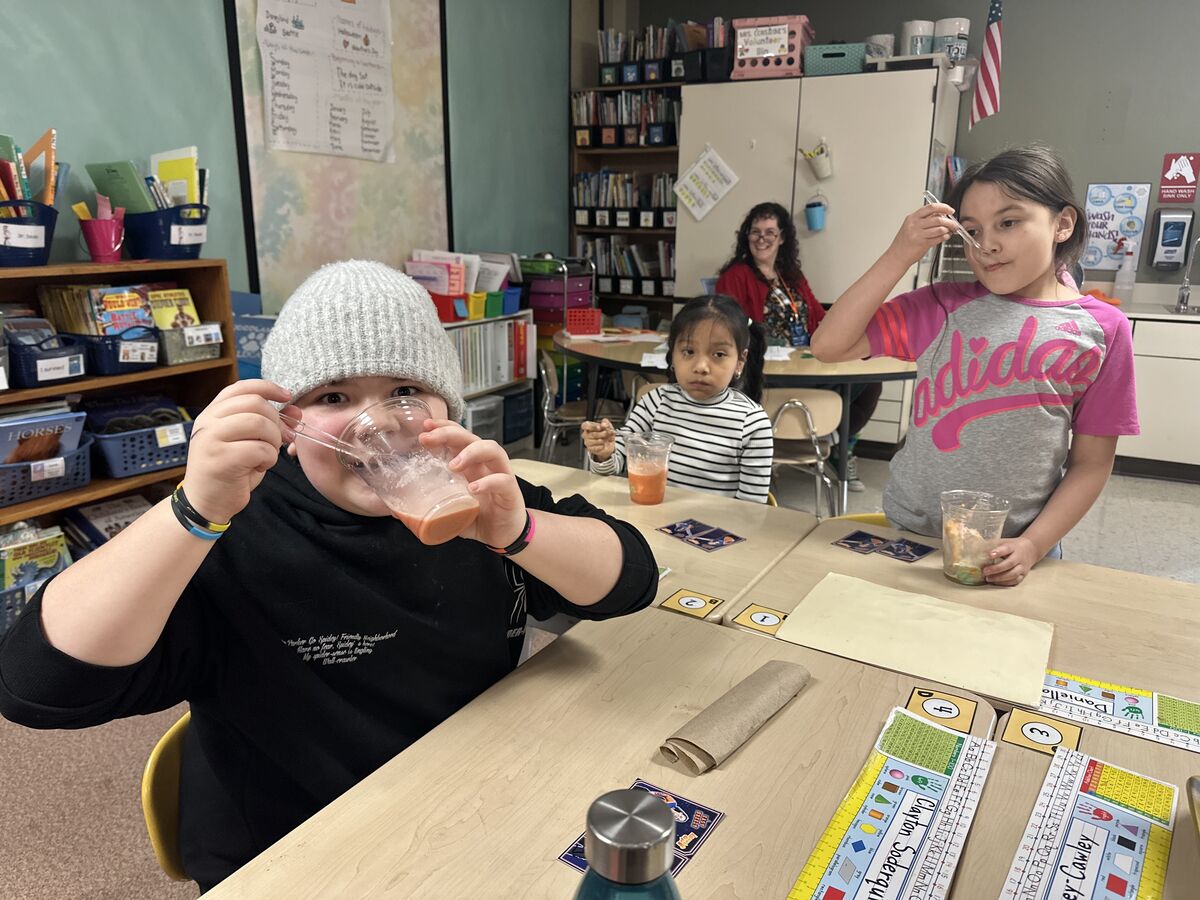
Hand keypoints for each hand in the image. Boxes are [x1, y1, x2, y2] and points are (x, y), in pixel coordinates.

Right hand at [182, 380, 294, 523]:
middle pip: (255, 403)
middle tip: (280, 439)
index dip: (268, 387)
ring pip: (258, 423)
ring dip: (273, 440)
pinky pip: (259, 449)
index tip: (287, 396)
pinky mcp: (220, 459)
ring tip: (267, 455)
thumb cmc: (230, 471)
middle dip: (276, 421)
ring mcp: (211, 439)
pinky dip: (268, 458)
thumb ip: (268, 423)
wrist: (207, 502)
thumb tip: (295, 410)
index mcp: (212, 413)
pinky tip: (260, 467)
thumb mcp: (249, 441)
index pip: (241, 387)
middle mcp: (208, 422)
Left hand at [420, 419, 525, 547]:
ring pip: (492, 450)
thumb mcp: (450, 509)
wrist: (505, 534)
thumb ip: (428, 506)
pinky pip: (502, 480)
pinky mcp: (510, 492)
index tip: (425, 425)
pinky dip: (488, 482)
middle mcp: (486, 465)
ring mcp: (500, 476)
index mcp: (471, 464)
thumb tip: (396, 511)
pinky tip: (473, 489)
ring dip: (471, 452)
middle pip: (471, 438)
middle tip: (428, 438)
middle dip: (449, 434)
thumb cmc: (478, 517)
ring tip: (453, 464)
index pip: (459, 436)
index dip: (444, 427)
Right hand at [581, 418, 614, 460]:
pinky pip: (596, 447)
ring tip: (606, 439)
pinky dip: (602, 446)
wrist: (609, 444)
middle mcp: (586, 434)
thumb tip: (603, 424)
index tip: (599, 427)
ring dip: (602, 440)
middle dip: (601, 433)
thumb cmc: (606, 433)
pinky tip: (604, 444)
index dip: (592, 426)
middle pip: (591, 434)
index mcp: (588, 427)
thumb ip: (606, 422)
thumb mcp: (608, 426)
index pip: (584, 425)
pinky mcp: (590, 449)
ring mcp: (587, 442)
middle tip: (607, 433)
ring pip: (594, 441)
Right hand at [887, 203, 954, 267]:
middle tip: (954, 223)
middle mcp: (914, 224)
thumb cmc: (904, 243)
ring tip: (950, 231)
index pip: (931, 207)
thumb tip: (941, 216)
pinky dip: (944, 237)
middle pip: (937, 218)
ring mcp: (917, 234)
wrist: (896, 256)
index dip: (943, 207)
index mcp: (912, 218)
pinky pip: (937, 238)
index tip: (950, 210)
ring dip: (948, 229)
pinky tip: (945, 237)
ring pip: (939, 228)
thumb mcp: (911, 227)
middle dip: (949, 221)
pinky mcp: (922, 243)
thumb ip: (924, 220)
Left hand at [982, 536, 1040, 585]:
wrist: (1030, 549)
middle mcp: (1019, 557)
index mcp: (1013, 547)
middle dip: (996, 569)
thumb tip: (972, 548)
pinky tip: (995, 582)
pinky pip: (1015, 581)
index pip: (1006, 548)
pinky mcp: (1023, 575)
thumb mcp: (1003, 541)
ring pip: (1013, 574)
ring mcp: (1023, 567)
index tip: (989, 555)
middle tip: (984, 571)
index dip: (998, 552)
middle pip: (1010, 563)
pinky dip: (1005, 583)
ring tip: (988, 578)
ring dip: (1000, 578)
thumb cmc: (1011, 546)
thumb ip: (990, 545)